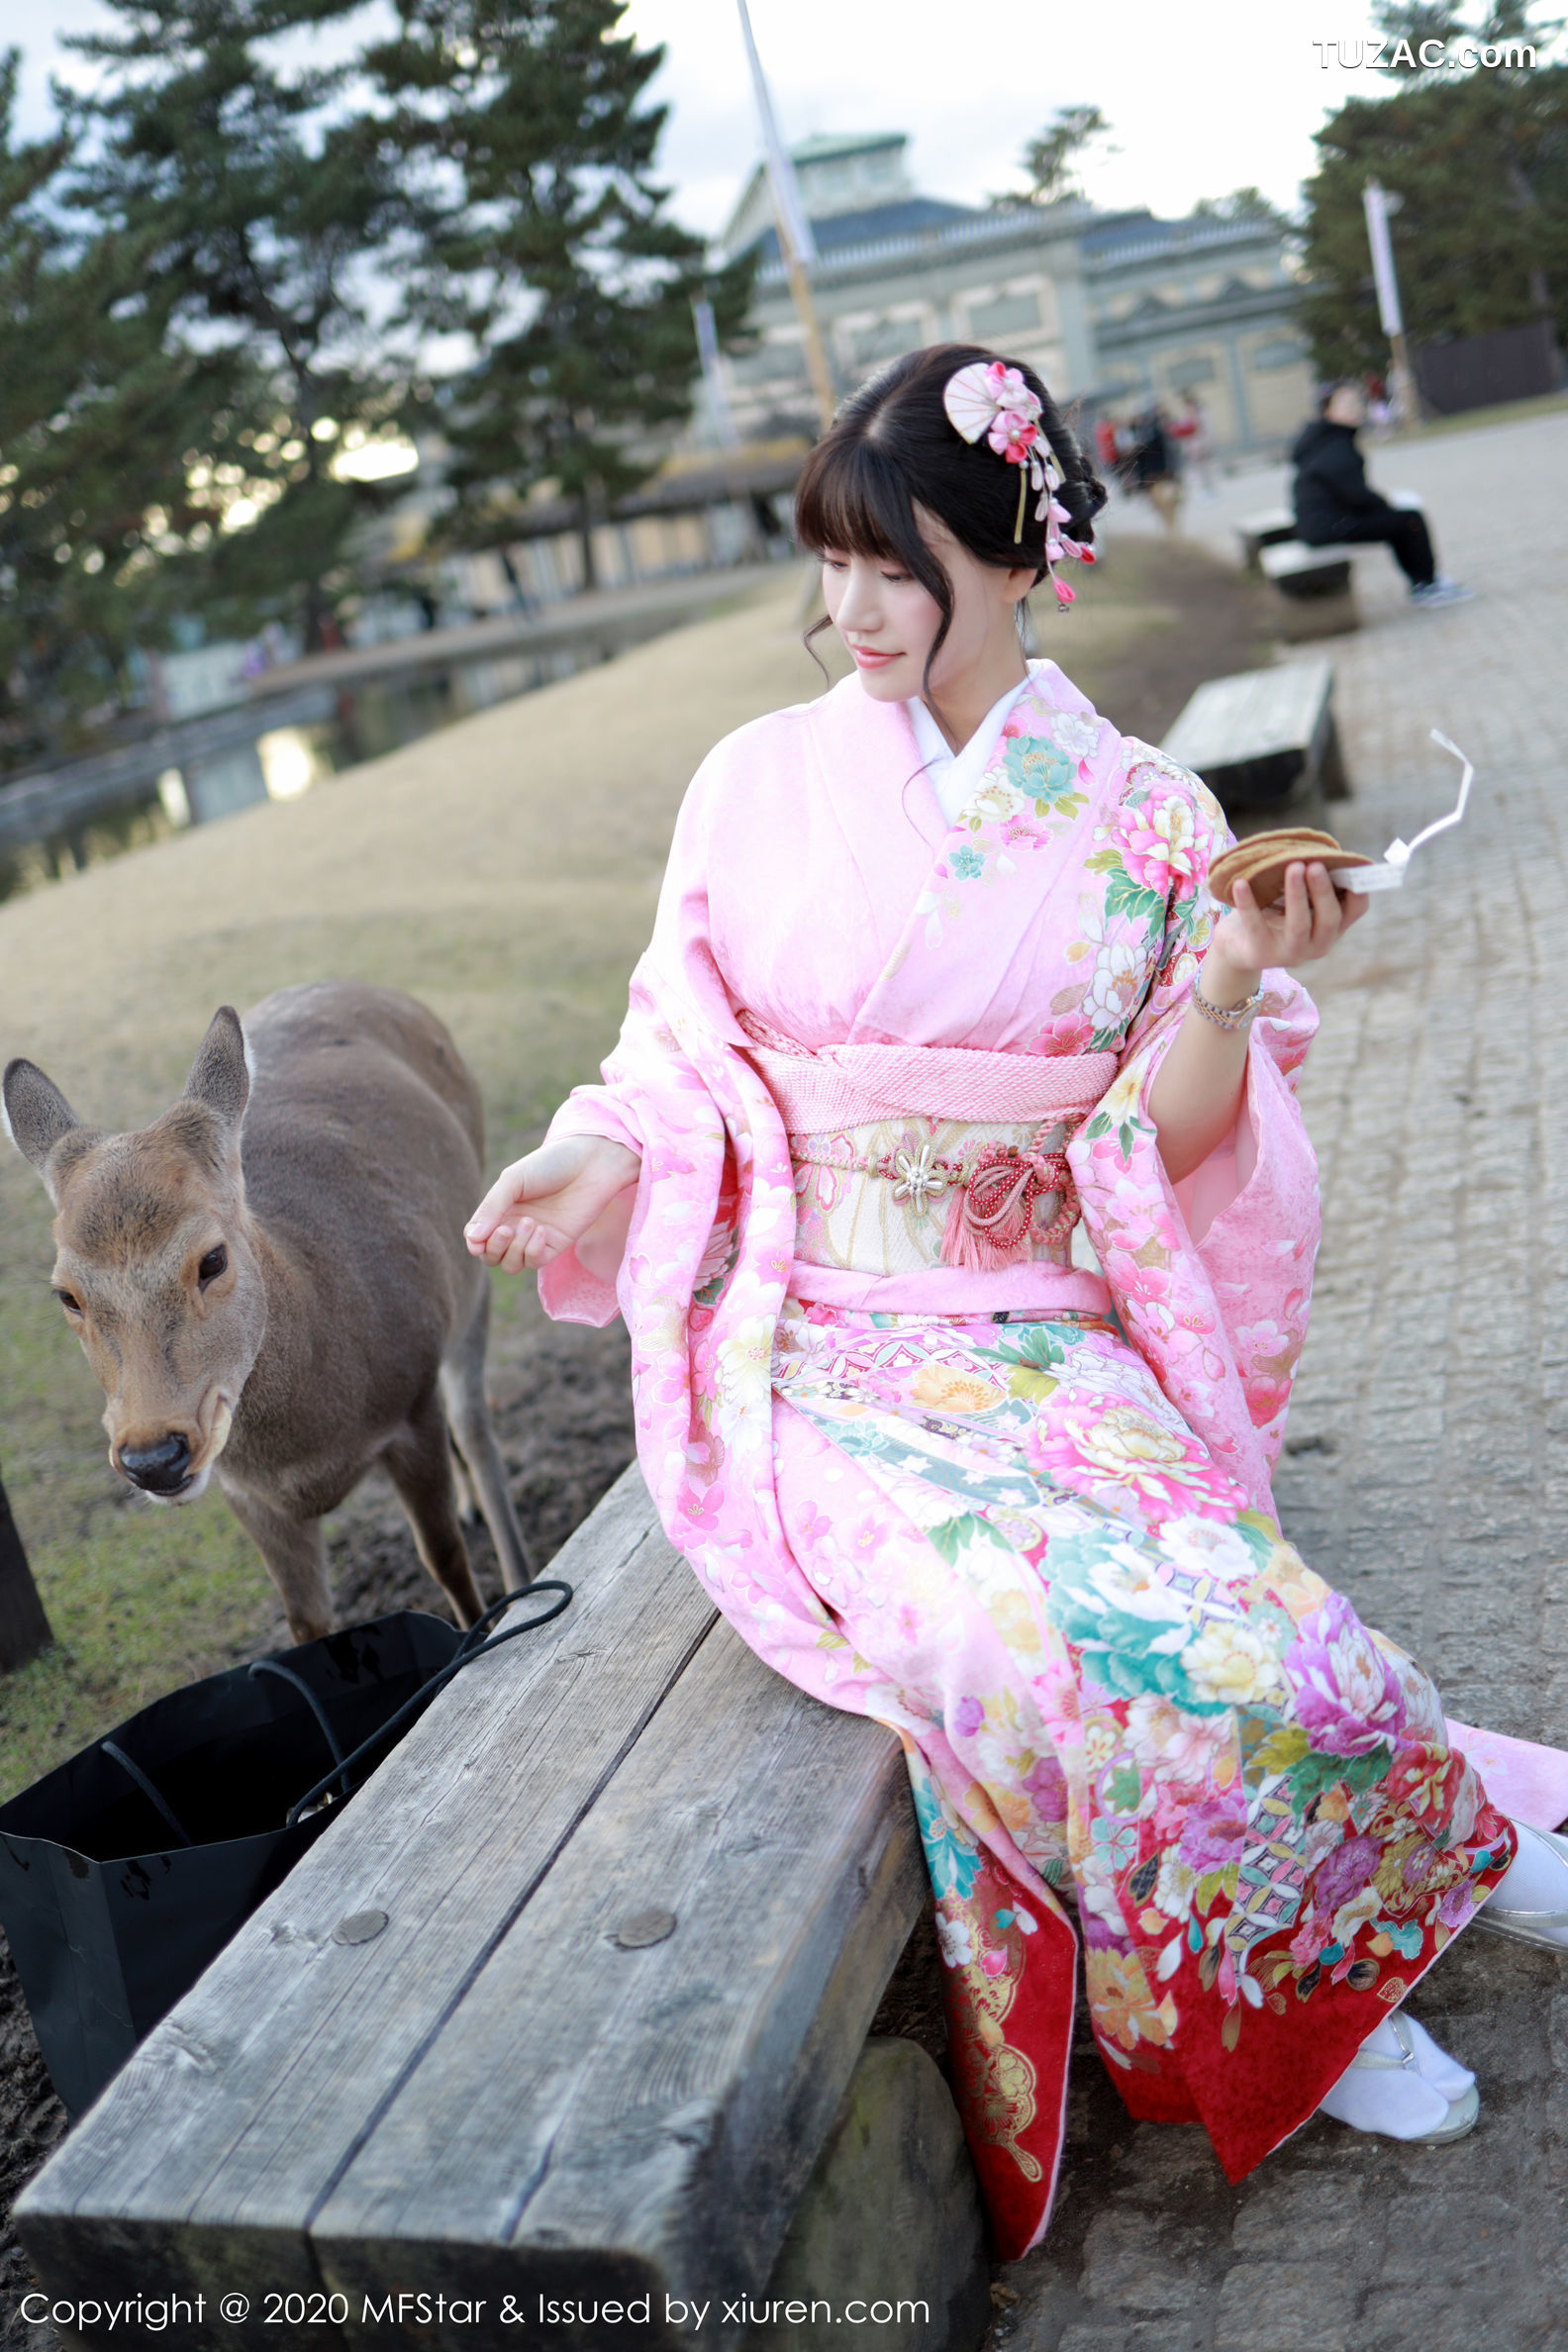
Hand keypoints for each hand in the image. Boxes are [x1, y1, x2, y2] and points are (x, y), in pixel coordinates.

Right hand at [465, 1134, 640, 1274]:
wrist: (590, 1164)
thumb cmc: (550, 1164)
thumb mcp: (513, 1180)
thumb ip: (491, 1209)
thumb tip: (473, 1241)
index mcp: (501, 1209)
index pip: (477, 1237)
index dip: (474, 1242)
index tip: (477, 1239)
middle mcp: (515, 1226)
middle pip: (491, 1256)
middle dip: (494, 1249)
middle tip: (507, 1228)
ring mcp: (535, 1238)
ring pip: (511, 1264)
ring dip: (515, 1249)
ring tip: (530, 1222)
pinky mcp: (556, 1245)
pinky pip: (534, 1262)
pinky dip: (533, 1251)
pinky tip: (542, 1231)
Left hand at [1208, 862, 1367, 991]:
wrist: (1237, 946)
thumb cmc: (1273, 912)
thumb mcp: (1297, 899)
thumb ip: (1311, 881)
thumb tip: (1318, 849)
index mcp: (1331, 927)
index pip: (1355, 910)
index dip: (1358, 891)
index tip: (1352, 867)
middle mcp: (1317, 944)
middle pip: (1329, 919)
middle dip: (1323, 890)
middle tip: (1315, 865)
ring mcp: (1290, 953)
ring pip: (1299, 925)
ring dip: (1297, 895)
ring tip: (1293, 867)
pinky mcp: (1261, 954)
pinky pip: (1255, 926)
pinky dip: (1248, 903)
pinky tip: (1241, 883)